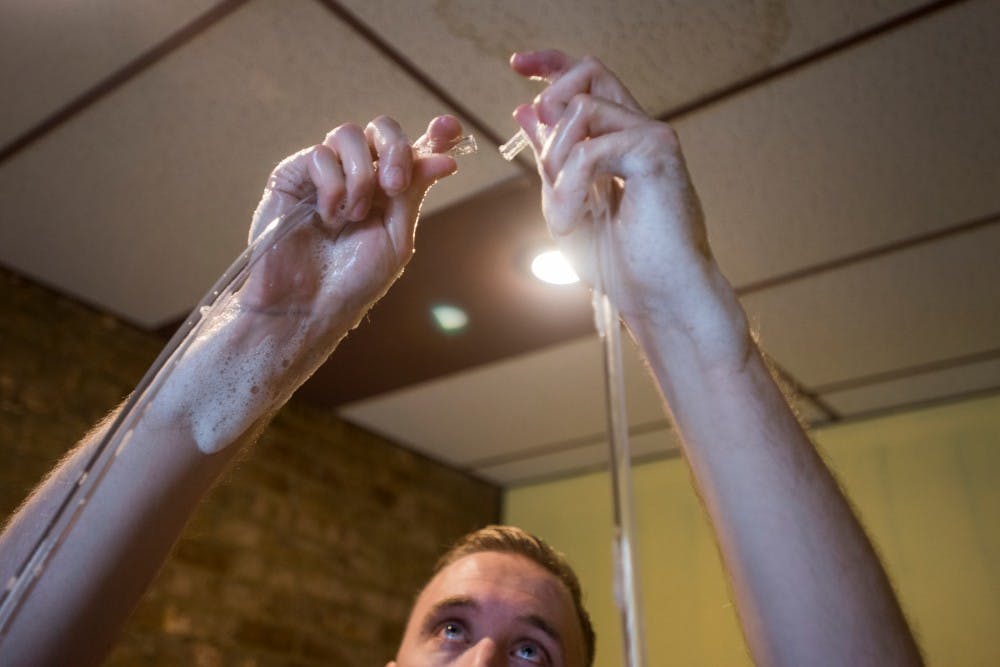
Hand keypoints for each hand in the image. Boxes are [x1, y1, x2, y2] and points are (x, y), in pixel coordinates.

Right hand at [158, 115, 463, 453]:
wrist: (308, 306)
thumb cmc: (352, 283)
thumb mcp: (395, 237)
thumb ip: (413, 192)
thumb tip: (444, 155)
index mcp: (386, 191)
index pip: (412, 150)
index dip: (433, 134)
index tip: (450, 127)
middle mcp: (356, 176)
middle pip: (381, 130)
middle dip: (395, 150)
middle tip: (395, 186)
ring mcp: (324, 174)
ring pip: (348, 135)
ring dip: (360, 176)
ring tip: (353, 216)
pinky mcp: (292, 177)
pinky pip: (319, 156)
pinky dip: (332, 187)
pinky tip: (328, 218)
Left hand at [510, 51, 712, 327]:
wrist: (656, 296)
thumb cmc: (619, 262)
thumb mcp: (565, 203)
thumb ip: (550, 158)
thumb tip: (526, 108)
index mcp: (620, 140)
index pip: (589, 79)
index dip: (551, 64)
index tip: (517, 64)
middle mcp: (639, 130)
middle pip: (589, 71)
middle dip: (550, 100)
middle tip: (543, 157)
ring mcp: (651, 138)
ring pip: (582, 109)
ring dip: (556, 161)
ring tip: (564, 212)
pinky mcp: (656, 152)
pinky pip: (590, 148)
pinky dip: (570, 186)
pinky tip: (573, 220)